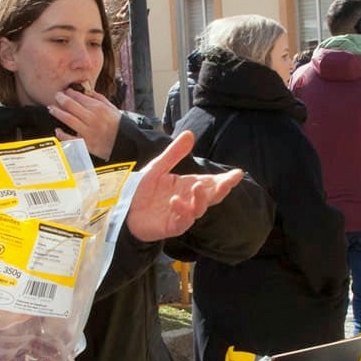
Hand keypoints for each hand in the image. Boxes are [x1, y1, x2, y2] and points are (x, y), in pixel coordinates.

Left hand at [50, 87, 121, 161]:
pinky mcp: (86, 144)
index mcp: (99, 108)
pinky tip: (57, 130)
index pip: (80, 97)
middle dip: (61, 99)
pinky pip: (70, 138)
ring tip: (51, 109)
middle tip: (56, 96)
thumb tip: (89, 91)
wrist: (125, 144)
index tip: (66, 91)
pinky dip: (62, 134)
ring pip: (68, 119)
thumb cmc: (119, 126)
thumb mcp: (112, 109)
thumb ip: (100, 99)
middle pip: (71, 105)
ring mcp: (88, 131)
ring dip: (58, 112)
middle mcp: (92, 118)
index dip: (71, 93)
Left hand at [124, 130, 242, 242]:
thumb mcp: (158, 166)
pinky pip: (180, 222)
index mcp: (188, 186)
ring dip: (200, 200)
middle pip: (209, 197)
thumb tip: (190, 134)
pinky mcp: (170, 227)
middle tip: (227, 183)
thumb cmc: (142, 189)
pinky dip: (181, 212)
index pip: (210, 182)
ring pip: (198, 210)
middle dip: (220, 190)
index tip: (238, 173)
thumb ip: (174, 153)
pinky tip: (175, 200)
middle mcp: (188, 200)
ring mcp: (180, 215)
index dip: (225, 179)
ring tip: (198, 187)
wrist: (123, 208)